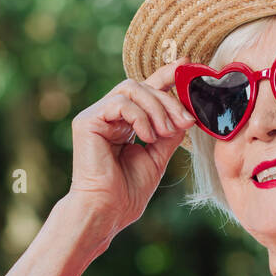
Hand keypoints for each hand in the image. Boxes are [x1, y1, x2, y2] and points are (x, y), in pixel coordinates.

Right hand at [67, 57, 198, 232]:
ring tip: (163, 133)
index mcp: (124, 123)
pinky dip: (139, 116)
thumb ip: (169, 133)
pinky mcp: (87, 121)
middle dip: (168, 100)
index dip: (167, 75)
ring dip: (156, 108)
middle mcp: (109, 116)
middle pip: (142, 86)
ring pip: (131, 88)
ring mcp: (96, 117)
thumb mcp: (157, 157)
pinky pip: (119, 103)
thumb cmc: (127, 192)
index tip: (188, 64)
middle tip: (185, 120)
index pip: (146, 90)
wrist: (107, 211)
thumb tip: (185, 113)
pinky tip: (146, 136)